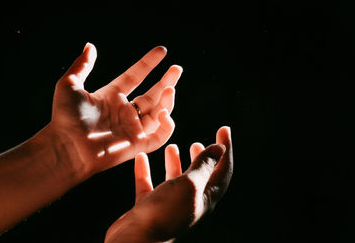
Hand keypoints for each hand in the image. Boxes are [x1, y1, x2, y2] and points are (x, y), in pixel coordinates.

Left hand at [48, 43, 181, 178]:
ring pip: (159, 112)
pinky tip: (164, 113)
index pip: (135, 76)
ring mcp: (131, 128)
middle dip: (166, 81)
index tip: (162, 51)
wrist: (67, 147)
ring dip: (168, 100)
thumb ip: (82, 65)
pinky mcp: (137, 145)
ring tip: (170, 87)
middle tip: (177, 68)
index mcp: (111, 96)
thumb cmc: (65, 118)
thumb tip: (90, 45)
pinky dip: (167, 126)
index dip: (148, 63)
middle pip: (152, 94)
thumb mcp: (69, 84)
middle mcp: (124, 112)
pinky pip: (160, 136)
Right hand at [105, 126, 232, 242]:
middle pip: (199, 177)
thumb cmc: (166, 213)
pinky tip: (141, 157)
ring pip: (174, 180)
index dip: (225, 149)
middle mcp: (188, 202)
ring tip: (172, 147)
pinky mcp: (148, 208)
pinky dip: (145, 170)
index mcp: (205, 197)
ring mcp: (167, 206)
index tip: (224, 129)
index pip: (222, 170)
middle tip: (198, 143)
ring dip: (174, 163)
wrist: (136, 240)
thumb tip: (219, 149)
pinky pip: (148, 185)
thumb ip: (203, 166)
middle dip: (200, 158)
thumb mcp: (190, 184)